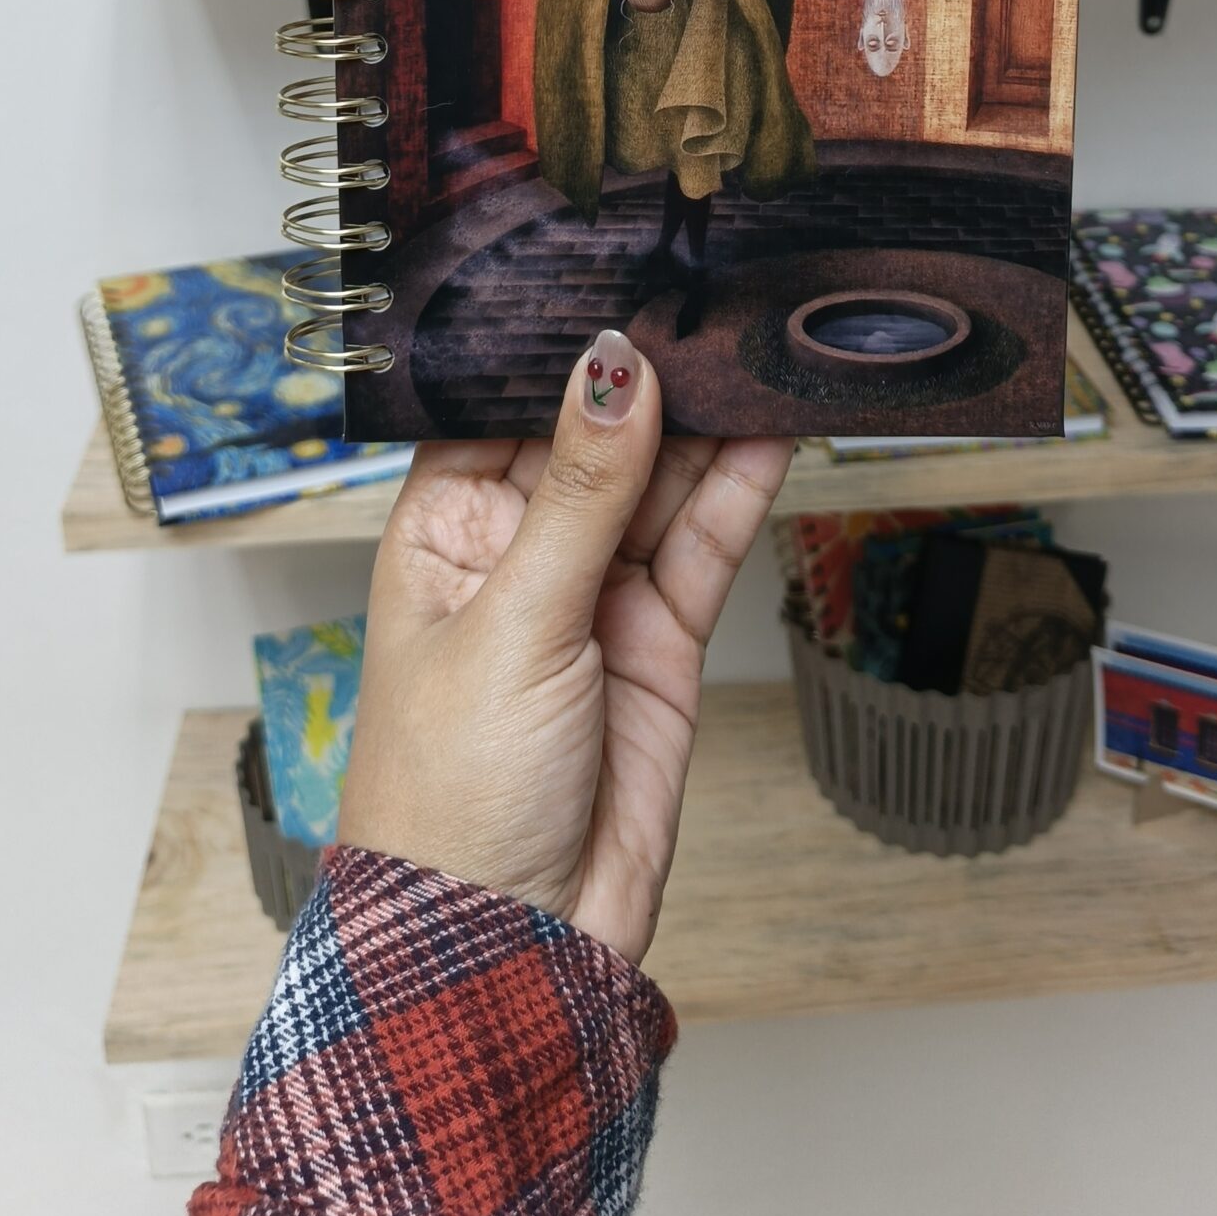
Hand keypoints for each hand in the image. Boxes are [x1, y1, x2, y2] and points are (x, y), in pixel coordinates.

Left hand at [340, 331, 792, 964]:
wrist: (514, 945)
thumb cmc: (450, 795)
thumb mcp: (513, 623)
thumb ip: (580, 492)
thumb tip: (613, 368)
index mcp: (441, 531)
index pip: (499, 408)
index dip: (553, 346)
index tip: (611, 270)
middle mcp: (518, 550)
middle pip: (593, 433)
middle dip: (646, 373)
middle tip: (707, 292)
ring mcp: (594, 593)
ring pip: (660, 479)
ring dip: (707, 418)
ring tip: (754, 339)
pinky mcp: (660, 639)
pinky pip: (705, 541)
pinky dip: (743, 484)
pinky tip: (775, 424)